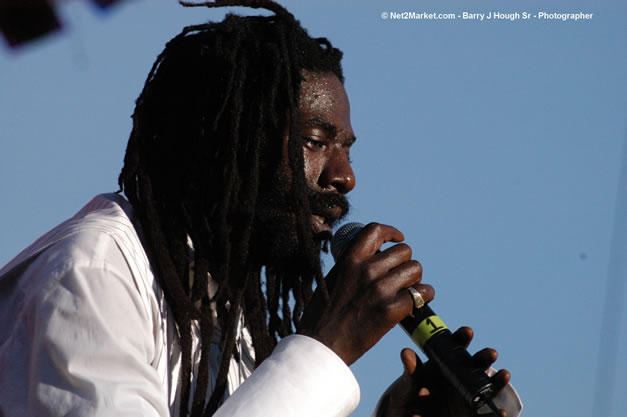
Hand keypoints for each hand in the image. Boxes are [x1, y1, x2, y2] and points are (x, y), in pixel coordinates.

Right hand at [299, 222, 433, 364]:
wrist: (321, 345)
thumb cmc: (322, 315)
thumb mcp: (333, 278)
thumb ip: (352, 266)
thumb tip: (372, 258)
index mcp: (349, 259)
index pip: (376, 230)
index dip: (391, 233)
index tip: (397, 239)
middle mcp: (367, 269)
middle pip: (403, 251)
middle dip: (404, 262)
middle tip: (399, 276)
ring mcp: (380, 289)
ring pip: (415, 269)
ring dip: (414, 279)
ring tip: (407, 289)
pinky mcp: (391, 310)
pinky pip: (421, 294)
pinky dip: (422, 298)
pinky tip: (416, 303)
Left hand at [374, 327, 510, 416]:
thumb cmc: (405, 401)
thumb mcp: (405, 387)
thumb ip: (410, 373)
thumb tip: (406, 353)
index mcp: (442, 365)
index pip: (453, 348)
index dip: (461, 338)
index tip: (467, 331)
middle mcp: (458, 378)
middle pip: (475, 365)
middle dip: (484, 357)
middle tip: (490, 353)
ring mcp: (466, 398)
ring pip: (486, 388)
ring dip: (496, 381)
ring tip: (505, 375)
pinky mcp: (470, 416)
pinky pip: (486, 416)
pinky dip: (497, 415)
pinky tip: (503, 413)